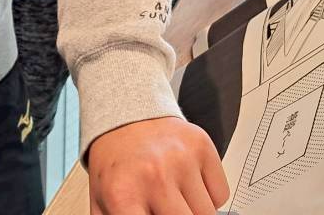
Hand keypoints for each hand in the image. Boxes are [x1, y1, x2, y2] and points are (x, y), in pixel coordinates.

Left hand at [87, 116, 229, 214]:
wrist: (124, 118)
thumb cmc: (116, 165)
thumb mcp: (103, 204)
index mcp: (123, 195)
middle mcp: (154, 176)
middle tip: (170, 211)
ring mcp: (181, 160)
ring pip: (208, 214)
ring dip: (195, 213)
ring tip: (175, 200)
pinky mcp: (202, 146)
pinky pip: (220, 194)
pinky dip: (209, 197)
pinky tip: (189, 184)